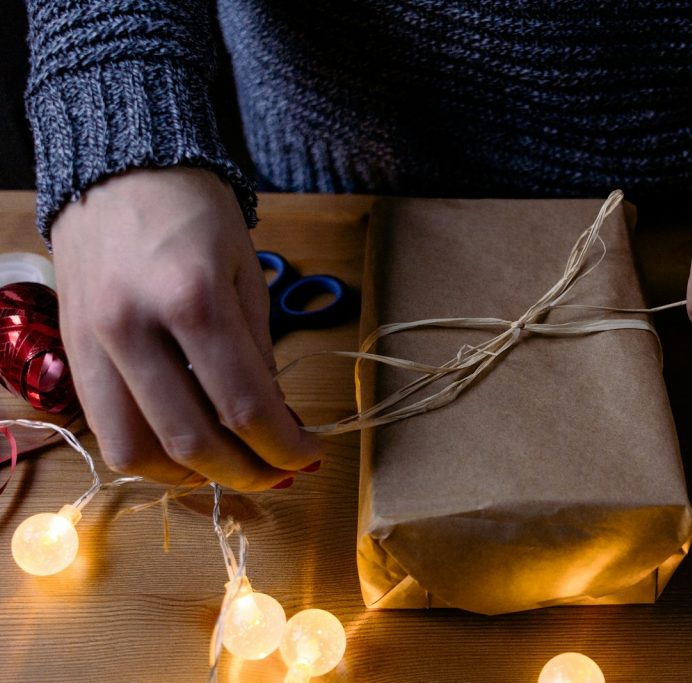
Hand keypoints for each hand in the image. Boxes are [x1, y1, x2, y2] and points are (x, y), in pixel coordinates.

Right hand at [51, 167, 321, 489]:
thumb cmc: (196, 215)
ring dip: (191, 477)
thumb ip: (259, 354)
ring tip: (230, 467)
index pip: (244, 405)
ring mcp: (93, 343)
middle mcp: (134, 327)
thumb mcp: (249, 275)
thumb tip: (276, 421)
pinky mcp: (72, 351)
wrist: (119, 168)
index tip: (310, 456)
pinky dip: (149, 454)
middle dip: (246, 472)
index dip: (284, 446)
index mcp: (194, 299)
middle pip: (190, 440)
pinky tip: (184, 449)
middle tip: (278, 473)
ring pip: (136, 450)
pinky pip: (105, 428)